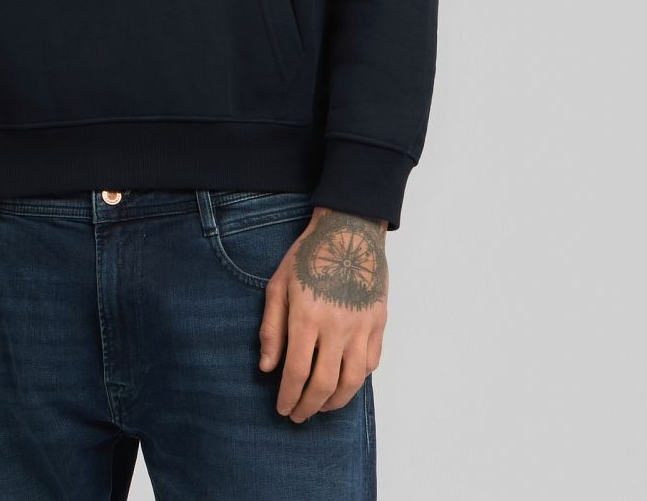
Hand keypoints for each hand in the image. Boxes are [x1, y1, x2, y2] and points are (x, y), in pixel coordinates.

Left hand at [258, 206, 388, 422]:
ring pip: (352, 381)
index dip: (288, 397)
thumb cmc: (308, 256)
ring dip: (335, 402)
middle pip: (324, 384)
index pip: (296, 372)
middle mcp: (336, 327)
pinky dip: (357, 380)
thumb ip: (271, 327)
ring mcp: (361, 327)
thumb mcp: (278, 284)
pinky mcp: (379, 323)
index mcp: (307, 317)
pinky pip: (371, 364)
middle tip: (298, 415)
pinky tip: (344, 382)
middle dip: (308, 406)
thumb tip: (267, 368)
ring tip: (321, 405)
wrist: (349, 231)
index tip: (282, 408)